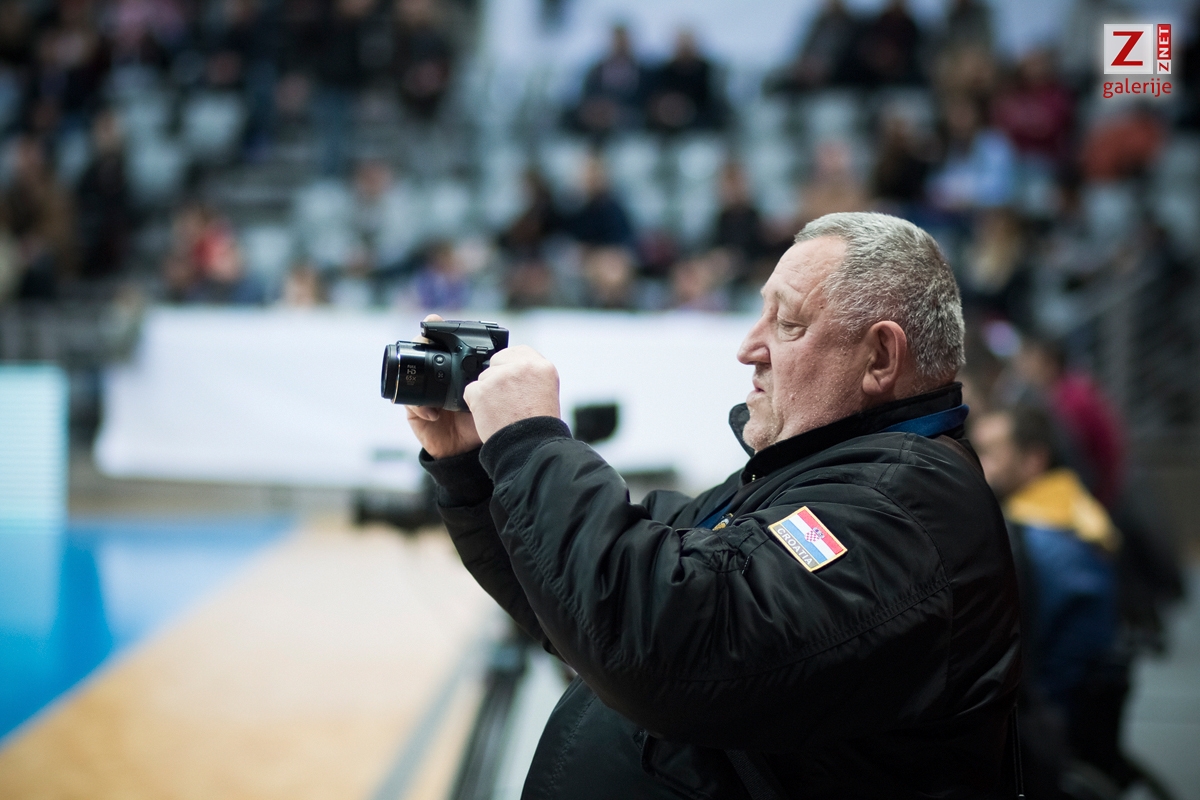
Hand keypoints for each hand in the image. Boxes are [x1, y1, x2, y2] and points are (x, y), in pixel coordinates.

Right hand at [404, 314, 482, 458]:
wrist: (467, 452)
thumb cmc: (482, 422)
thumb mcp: (490, 398)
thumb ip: (495, 382)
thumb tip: (510, 358)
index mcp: (454, 372)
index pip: (441, 346)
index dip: (437, 332)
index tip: (434, 320)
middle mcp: (436, 379)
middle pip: (422, 353)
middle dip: (422, 341)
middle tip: (426, 335)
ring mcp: (423, 394)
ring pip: (412, 374)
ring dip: (416, 369)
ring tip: (423, 368)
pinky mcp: (415, 413)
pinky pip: (411, 404)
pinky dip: (420, 407)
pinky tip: (433, 413)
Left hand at [463, 345, 560, 443]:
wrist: (529, 447)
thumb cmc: (538, 426)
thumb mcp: (546, 391)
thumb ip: (530, 375)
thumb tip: (512, 366)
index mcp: (540, 365)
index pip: (517, 352)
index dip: (510, 367)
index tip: (513, 382)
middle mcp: (521, 366)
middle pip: (496, 363)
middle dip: (497, 379)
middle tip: (507, 401)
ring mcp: (499, 377)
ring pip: (483, 378)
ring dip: (487, 393)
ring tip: (501, 412)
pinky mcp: (481, 390)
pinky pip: (470, 391)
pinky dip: (475, 404)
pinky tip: (490, 416)